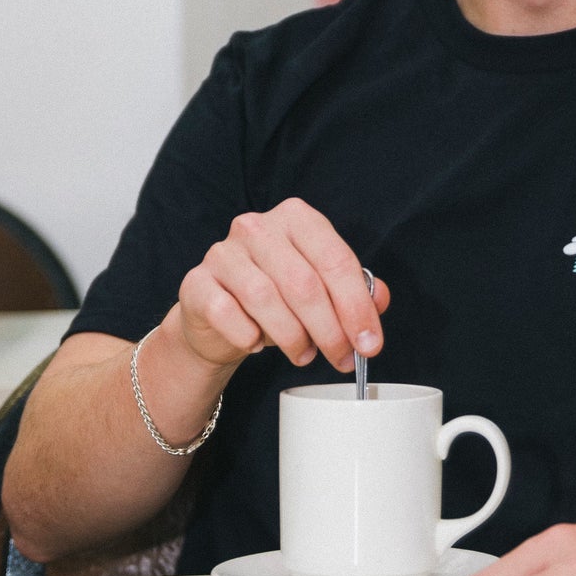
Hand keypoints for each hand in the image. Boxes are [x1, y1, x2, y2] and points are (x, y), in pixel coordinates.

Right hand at [175, 198, 389, 371]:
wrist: (217, 315)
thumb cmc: (276, 296)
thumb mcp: (322, 290)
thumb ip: (355, 291)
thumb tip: (379, 300)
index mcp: (296, 218)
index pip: (336, 260)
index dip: (357, 306)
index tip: (369, 343)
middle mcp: (256, 227)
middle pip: (304, 283)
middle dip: (330, 330)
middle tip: (341, 358)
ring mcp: (222, 252)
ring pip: (266, 299)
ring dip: (292, 337)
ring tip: (303, 354)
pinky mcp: (196, 282)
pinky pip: (226, 313)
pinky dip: (248, 335)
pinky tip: (257, 343)